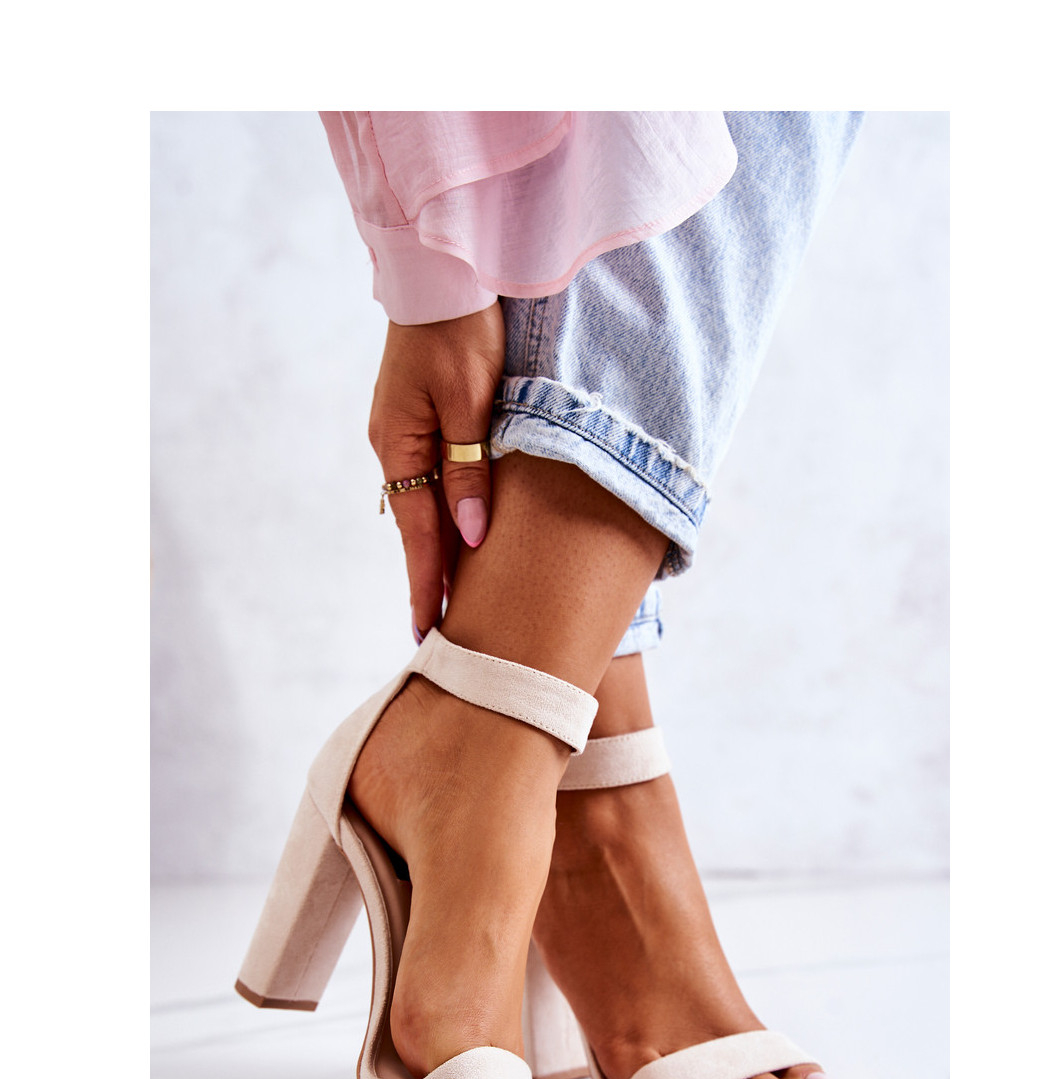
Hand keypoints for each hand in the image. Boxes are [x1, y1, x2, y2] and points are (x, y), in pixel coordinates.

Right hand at [369, 303, 504, 639]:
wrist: (443, 271)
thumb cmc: (462, 329)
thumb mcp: (470, 400)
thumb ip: (470, 469)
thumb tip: (471, 536)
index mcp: (400, 447)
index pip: (419, 535)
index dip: (427, 585)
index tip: (430, 633)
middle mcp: (394, 447)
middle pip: (416, 528)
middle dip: (429, 579)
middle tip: (440, 634)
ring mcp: (403, 433)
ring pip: (423, 507)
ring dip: (436, 550)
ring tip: (449, 598)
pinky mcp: (418, 419)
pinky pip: (429, 481)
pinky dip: (441, 515)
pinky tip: (454, 534)